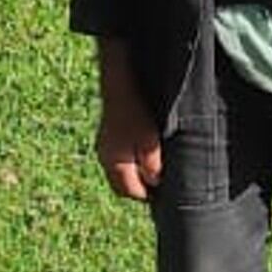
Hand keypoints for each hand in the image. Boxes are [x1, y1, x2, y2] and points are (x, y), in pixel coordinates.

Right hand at [94, 39, 162, 200]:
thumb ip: (151, 162)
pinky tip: (148, 149)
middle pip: (124, 184)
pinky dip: (133, 159)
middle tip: (163, 180)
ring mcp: (105, 145)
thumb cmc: (134, 108)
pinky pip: (121, 156)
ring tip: (158, 165)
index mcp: (114, 161)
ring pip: (122, 170)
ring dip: (138, 172)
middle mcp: (105, 156)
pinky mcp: (109, 135)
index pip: (130, 192)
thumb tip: (155, 182)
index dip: (150, 194)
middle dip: (142, 186)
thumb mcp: (148, 137)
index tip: (166, 190)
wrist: (118, 78)